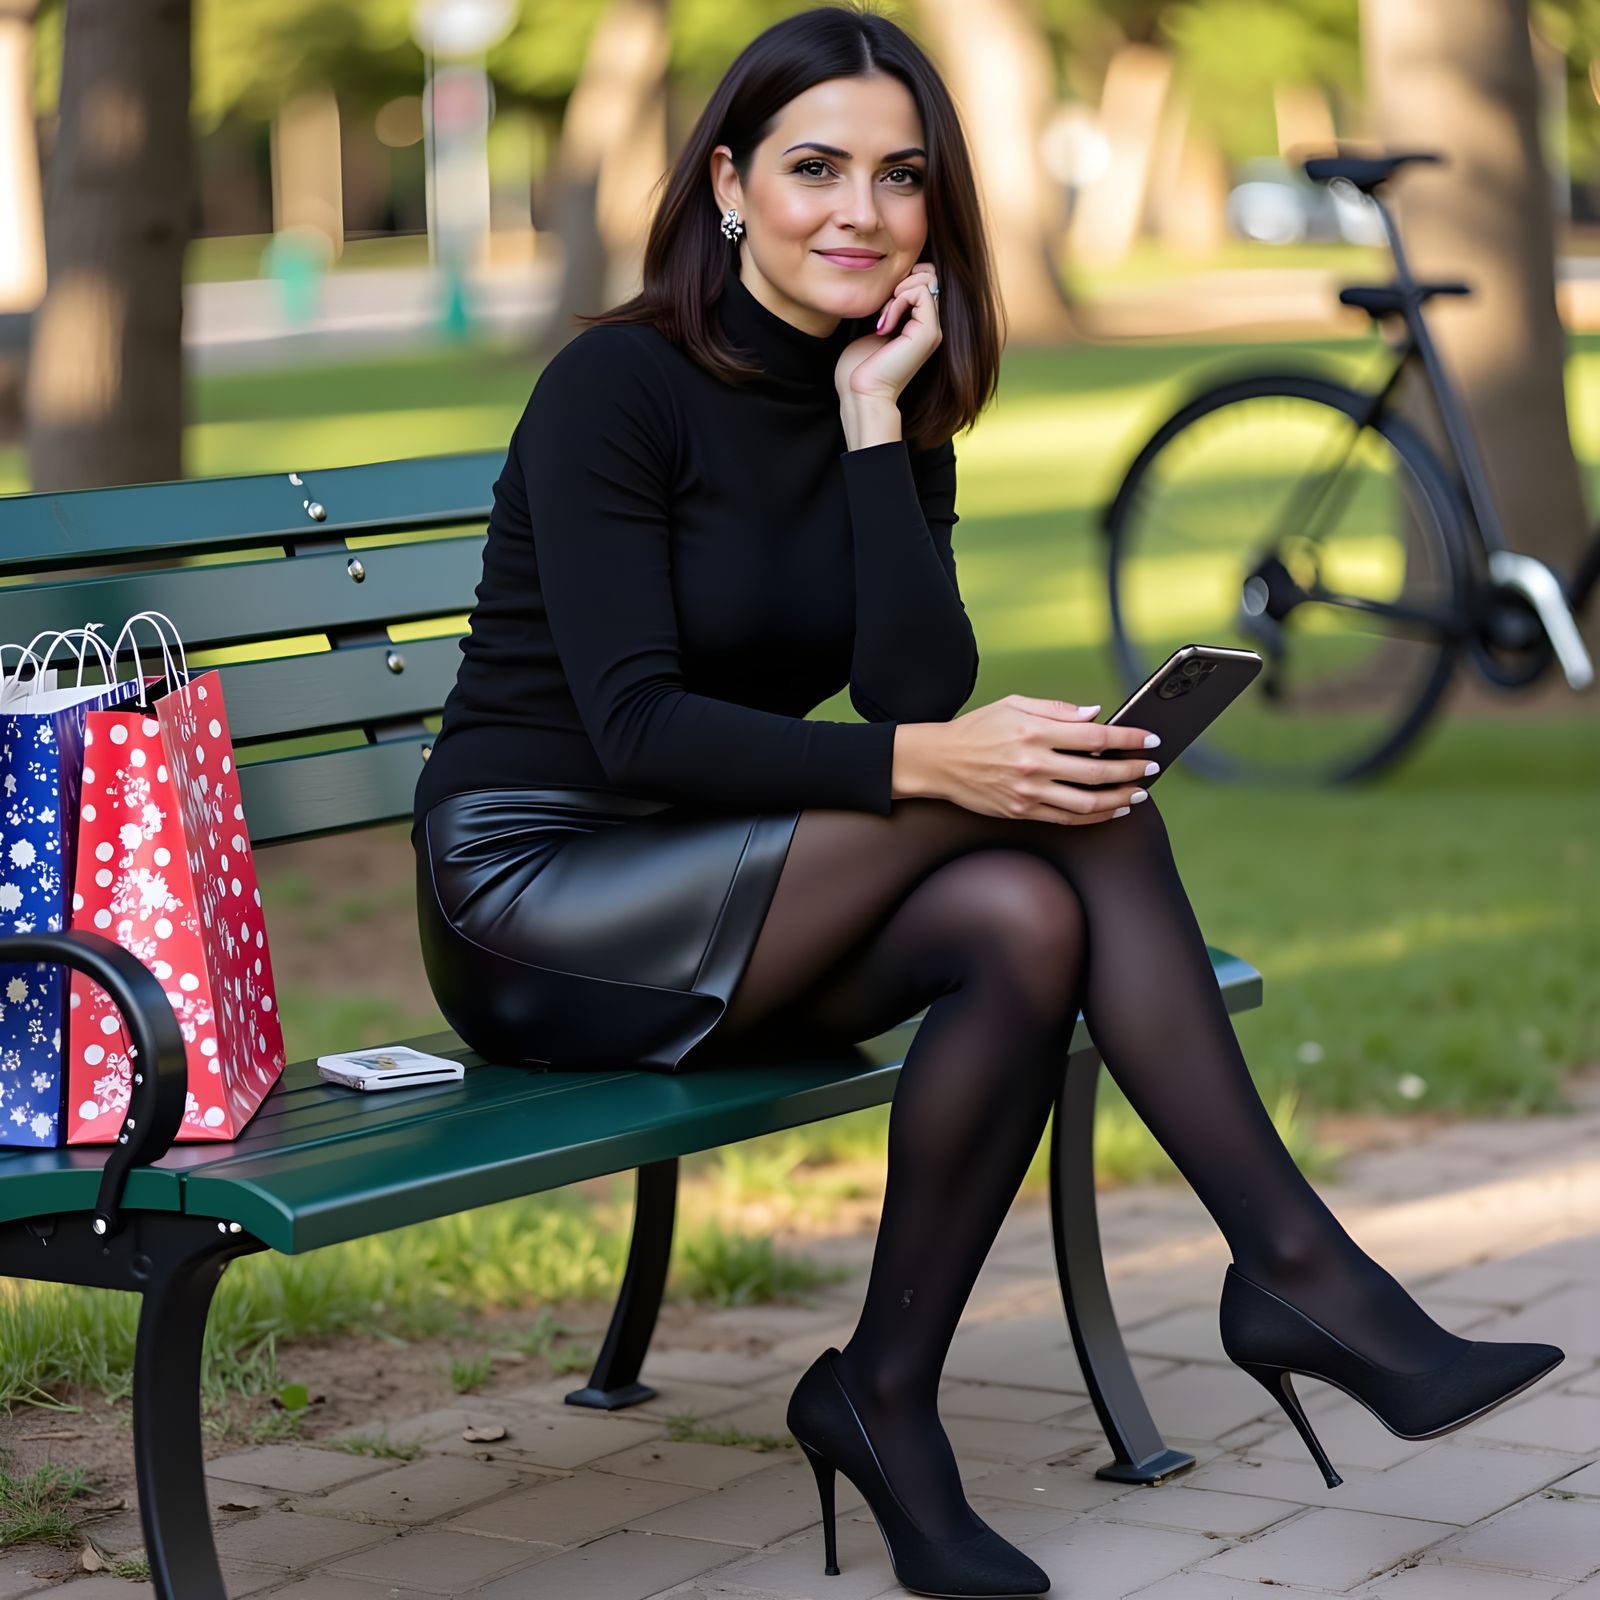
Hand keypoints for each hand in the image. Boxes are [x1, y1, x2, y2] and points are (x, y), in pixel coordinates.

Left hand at [834, 260, 941, 407]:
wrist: (863, 394)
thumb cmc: (861, 368)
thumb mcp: (874, 328)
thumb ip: (887, 307)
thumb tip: (888, 283)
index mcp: (919, 326)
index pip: (923, 280)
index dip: (901, 282)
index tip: (881, 306)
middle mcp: (931, 327)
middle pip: (929, 275)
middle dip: (901, 281)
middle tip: (883, 309)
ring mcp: (932, 330)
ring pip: (927, 279)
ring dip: (898, 291)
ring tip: (883, 319)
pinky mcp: (928, 332)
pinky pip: (920, 292)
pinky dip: (898, 300)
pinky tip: (884, 325)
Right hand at [917, 694, 1161, 823]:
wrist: (939, 762)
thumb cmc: (977, 729)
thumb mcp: (1014, 705)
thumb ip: (1057, 710)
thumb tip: (1095, 714)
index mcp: (1035, 732)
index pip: (1095, 736)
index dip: (1128, 738)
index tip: (1149, 740)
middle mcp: (1034, 764)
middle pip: (1097, 772)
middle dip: (1132, 771)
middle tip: (1151, 768)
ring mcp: (1028, 792)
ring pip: (1087, 802)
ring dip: (1119, 799)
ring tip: (1137, 793)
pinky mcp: (1022, 811)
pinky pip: (1067, 818)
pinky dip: (1094, 816)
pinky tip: (1110, 810)